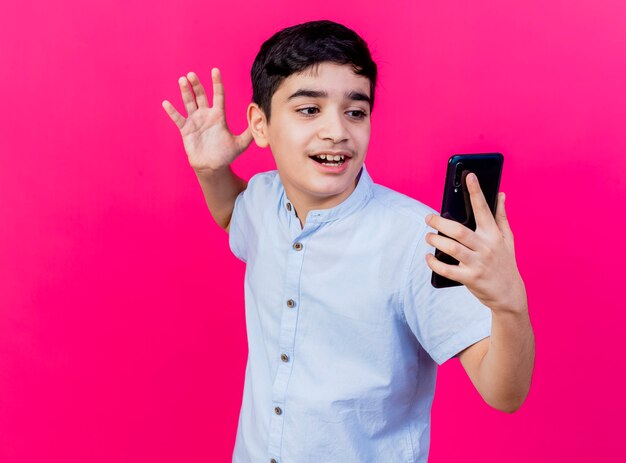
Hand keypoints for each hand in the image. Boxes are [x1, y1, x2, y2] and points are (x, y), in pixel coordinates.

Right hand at [162, 68, 252, 173]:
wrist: (213, 167)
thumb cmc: (226, 155)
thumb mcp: (240, 144)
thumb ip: (249, 133)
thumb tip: (260, 122)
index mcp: (218, 115)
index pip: (218, 95)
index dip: (217, 83)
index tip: (215, 70)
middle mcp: (206, 115)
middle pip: (200, 95)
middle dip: (196, 85)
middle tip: (192, 75)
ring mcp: (194, 121)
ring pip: (189, 102)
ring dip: (185, 92)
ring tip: (182, 81)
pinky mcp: (186, 130)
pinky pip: (178, 118)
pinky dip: (172, 111)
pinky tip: (166, 103)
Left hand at [424, 173, 526, 314]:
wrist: (509, 294)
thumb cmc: (505, 262)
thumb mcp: (508, 239)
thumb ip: (501, 216)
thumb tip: (500, 194)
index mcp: (494, 234)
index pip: (483, 209)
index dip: (476, 191)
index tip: (469, 176)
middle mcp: (486, 247)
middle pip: (458, 230)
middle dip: (439, 222)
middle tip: (428, 218)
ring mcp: (477, 263)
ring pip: (450, 247)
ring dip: (435, 240)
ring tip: (428, 236)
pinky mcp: (470, 278)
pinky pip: (447, 269)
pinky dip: (434, 262)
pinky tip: (429, 257)